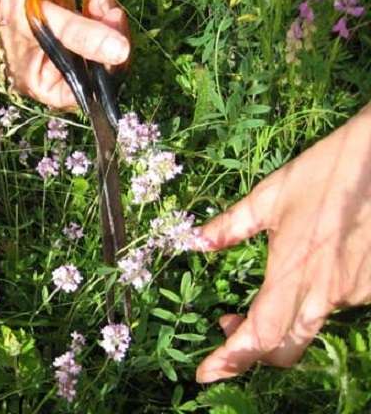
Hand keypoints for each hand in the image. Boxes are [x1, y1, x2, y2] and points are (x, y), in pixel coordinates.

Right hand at [0, 0, 129, 108]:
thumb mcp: (42, 17)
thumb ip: (81, 35)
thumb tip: (122, 51)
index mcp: (36, 80)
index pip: (77, 95)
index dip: (101, 80)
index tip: (117, 53)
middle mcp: (53, 71)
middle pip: (95, 73)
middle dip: (110, 45)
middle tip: (114, 16)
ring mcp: (67, 50)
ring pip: (103, 50)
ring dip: (110, 25)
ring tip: (103, 0)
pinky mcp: (77, 30)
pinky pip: (101, 30)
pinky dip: (105, 13)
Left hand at [196, 104, 370, 382]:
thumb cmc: (323, 173)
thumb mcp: (268, 196)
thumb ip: (230, 226)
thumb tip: (193, 242)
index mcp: (291, 271)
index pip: (258, 333)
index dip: (229, 359)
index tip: (204, 374)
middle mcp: (323, 292)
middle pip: (285, 347)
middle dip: (251, 350)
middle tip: (227, 326)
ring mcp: (353, 292)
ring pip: (310, 325)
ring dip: (283, 318)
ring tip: (270, 285)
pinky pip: (337, 303)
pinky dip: (314, 297)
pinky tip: (310, 267)